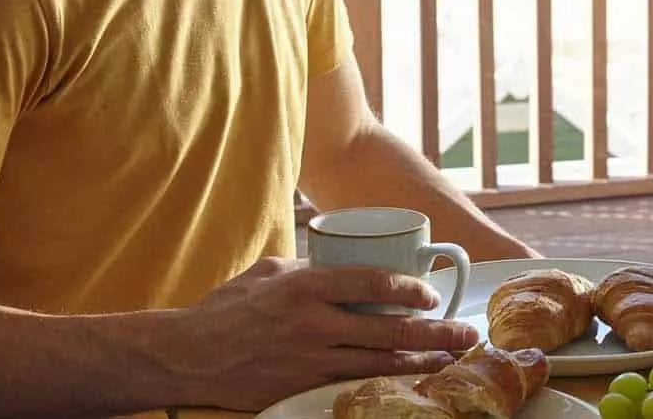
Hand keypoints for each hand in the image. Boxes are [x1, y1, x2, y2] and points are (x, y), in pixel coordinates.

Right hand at [170, 256, 480, 409]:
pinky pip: (354, 384)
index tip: (432, 294)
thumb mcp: (268, 272)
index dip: (409, 288)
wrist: (188, 356)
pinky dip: (385, 382)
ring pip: (378, 363)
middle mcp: (313, 324)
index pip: (371, 281)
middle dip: (434, 332)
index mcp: (305, 286)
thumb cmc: (227, 308)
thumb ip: (309, 267)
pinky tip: (408, 381)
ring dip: (420, 362)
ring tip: (450, 359)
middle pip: (387, 329)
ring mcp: (309, 360)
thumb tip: (342, 263)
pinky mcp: (302, 388)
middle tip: (464, 333)